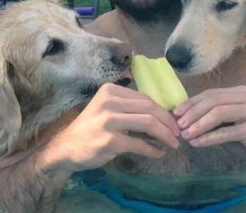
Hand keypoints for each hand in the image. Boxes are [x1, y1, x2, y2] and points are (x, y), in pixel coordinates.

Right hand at [45, 83, 179, 171]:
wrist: (67, 147)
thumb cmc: (91, 129)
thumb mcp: (108, 110)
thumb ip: (130, 109)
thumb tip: (163, 116)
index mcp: (111, 90)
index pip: (145, 98)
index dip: (163, 111)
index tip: (173, 122)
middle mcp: (109, 102)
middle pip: (150, 108)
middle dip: (168, 122)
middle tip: (178, 134)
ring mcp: (109, 121)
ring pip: (148, 123)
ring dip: (165, 135)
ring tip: (173, 144)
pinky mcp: (110, 140)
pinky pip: (140, 144)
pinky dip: (153, 150)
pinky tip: (158, 153)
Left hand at [173, 86, 245, 173]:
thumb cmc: (245, 139)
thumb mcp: (225, 124)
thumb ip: (209, 115)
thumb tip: (180, 115)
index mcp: (242, 92)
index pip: (212, 94)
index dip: (192, 103)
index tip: (176, 113)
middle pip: (214, 101)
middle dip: (193, 113)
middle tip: (179, 124)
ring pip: (219, 113)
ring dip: (199, 125)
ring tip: (185, 135)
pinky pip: (226, 132)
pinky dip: (209, 138)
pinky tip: (196, 143)